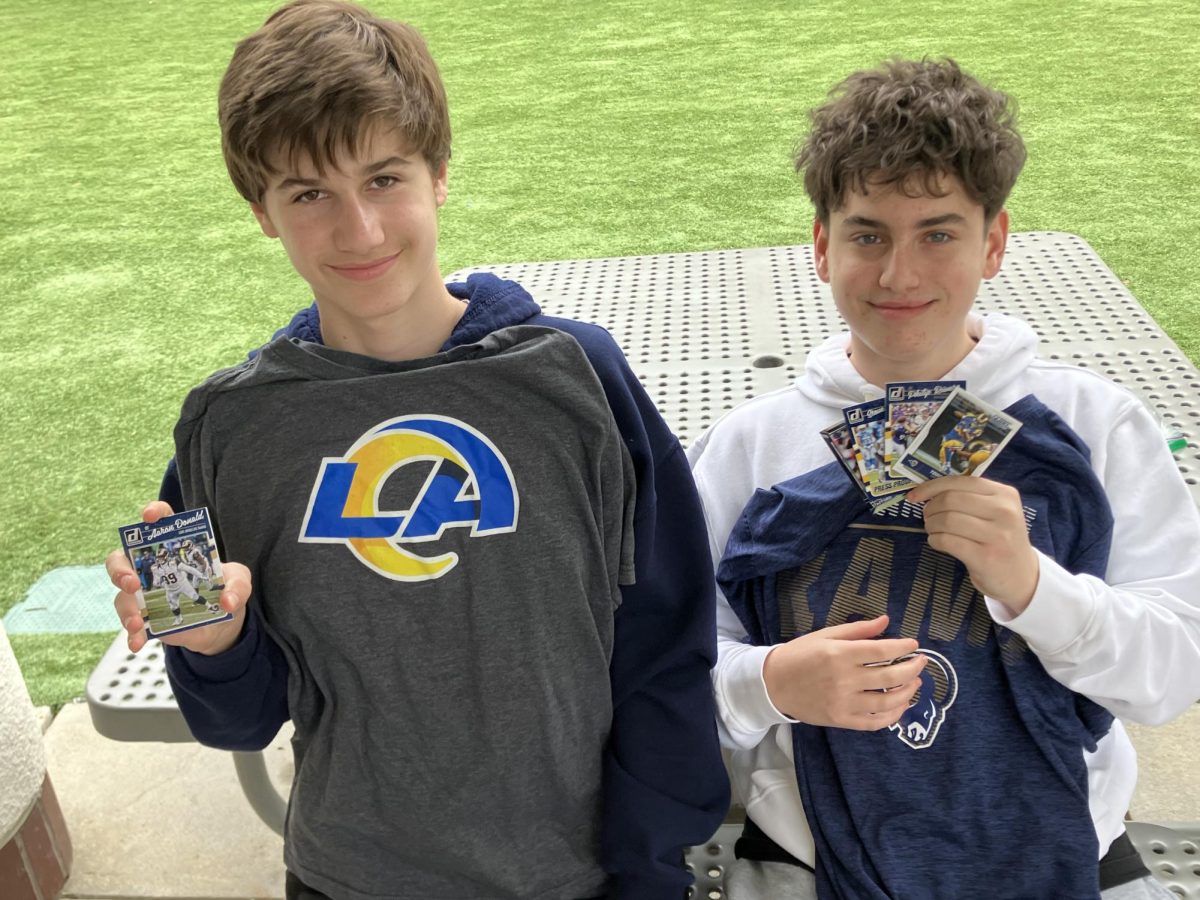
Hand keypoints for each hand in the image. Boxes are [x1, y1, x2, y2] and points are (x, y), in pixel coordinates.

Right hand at [107, 501, 250, 655]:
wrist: (223, 625)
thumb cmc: (226, 591)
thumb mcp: (239, 583)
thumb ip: (237, 587)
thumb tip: (227, 601)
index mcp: (176, 550)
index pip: (159, 523)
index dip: (153, 514)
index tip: (150, 515)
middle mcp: (154, 569)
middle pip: (122, 559)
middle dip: (120, 568)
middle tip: (132, 581)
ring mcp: (146, 594)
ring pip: (122, 595)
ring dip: (126, 608)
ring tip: (137, 621)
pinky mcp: (147, 618)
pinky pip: (131, 624)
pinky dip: (132, 634)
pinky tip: (138, 641)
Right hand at [763, 615, 926, 730]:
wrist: (773, 684)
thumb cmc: (799, 655)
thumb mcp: (825, 635)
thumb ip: (857, 629)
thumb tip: (886, 621)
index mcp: (839, 654)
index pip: (882, 651)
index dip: (903, 647)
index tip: (913, 644)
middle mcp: (844, 679)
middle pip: (890, 676)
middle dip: (912, 668)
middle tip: (921, 662)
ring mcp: (843, 703)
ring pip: (887, 702)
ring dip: (907, 692)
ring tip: (914, 682)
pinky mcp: (841, 720)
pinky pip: (874, 722)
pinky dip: (892, 716)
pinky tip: (900, 705)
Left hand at [907, 475, 1038, 614]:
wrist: (1022, 577)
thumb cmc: (1001, 540)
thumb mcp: (995, 512)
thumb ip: (969, 498)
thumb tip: (927, 491)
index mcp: (1004, 494)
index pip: (960, 482)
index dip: (931, 487)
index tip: (914, 496)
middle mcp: (1004, 511)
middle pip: (950, 500)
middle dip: (930, 509)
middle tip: (928, 518)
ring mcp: (997, 534)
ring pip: (947, 520)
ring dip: (931, 525)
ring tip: (934, 531)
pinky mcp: (985, 556)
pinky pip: (947, 541)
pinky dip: (935, 540)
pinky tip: (938, 542)